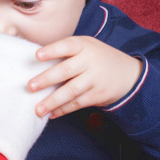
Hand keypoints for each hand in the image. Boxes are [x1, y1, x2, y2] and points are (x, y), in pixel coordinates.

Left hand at [28, 36, 142, 118]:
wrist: (129, 74)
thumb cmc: (97, 58)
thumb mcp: (86, 47)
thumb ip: (66, 52)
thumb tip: (34, 64)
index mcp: (84, 45)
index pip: (67, 45)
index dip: (52, 50)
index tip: (37, 55)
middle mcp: (90, 61)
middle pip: (66, 70)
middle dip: (47, 79)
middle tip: (30, 86)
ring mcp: (95, 78)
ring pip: (71, 91)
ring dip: (53, 101)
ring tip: (37, 109)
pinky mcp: (98, 94)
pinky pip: (78, 103)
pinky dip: (63, 109)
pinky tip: (51, 113)